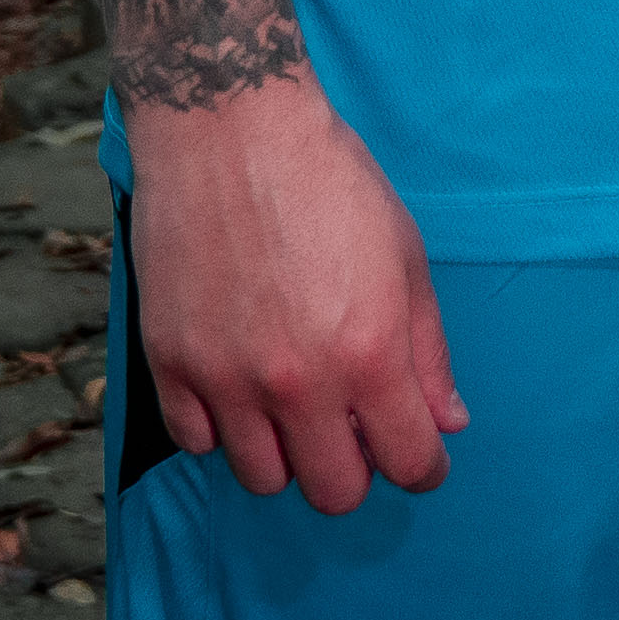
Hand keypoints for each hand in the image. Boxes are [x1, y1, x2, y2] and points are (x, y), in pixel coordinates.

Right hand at [112, 81, 467, 513]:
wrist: (230, 127)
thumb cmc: (330, 181)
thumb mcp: (405, 257)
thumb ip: (428, 352)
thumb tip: (448, 422)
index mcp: (370, 353)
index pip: (410, 463)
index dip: (424, 468)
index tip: (419, 455)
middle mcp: (299, 381)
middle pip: (334, 492)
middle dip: (356, 471)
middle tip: (354, 434)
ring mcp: (227, 377)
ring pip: (262, 479)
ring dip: (287, 455)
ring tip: (293, 408)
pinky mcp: (170, 362)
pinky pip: (196, 441)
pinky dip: (221, 428)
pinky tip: (238, 388)